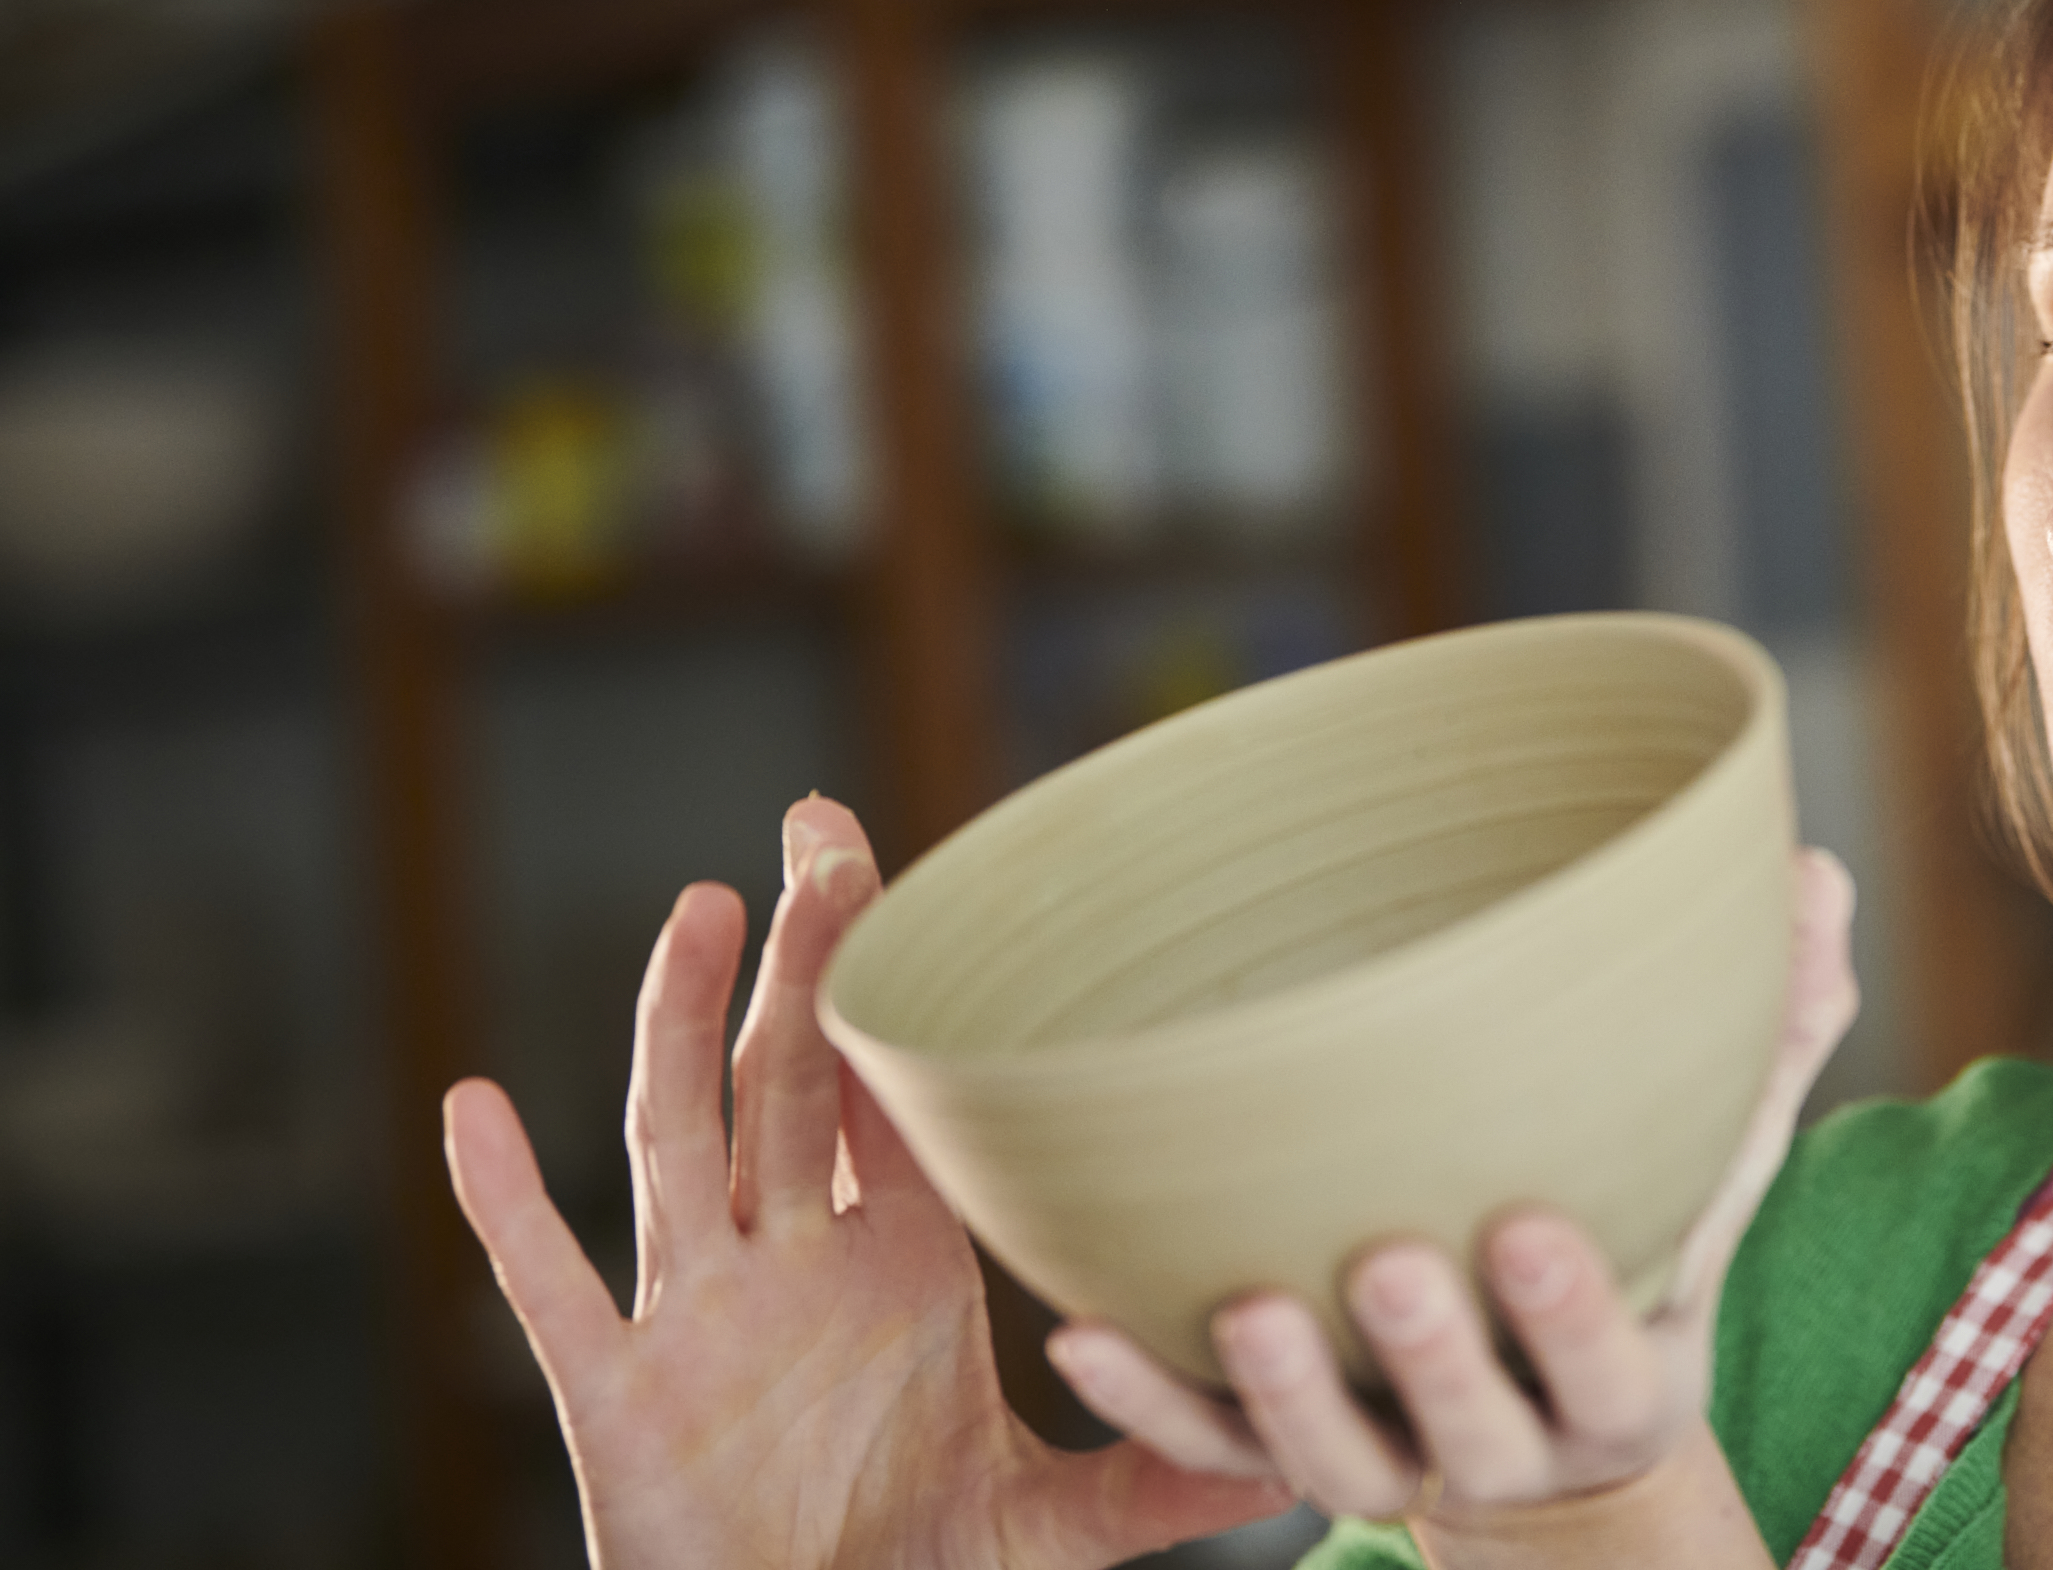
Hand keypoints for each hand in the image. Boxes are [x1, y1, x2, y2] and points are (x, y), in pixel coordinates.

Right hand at [443, 796, 1293, 1569]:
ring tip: (703, 908)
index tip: (898, 878)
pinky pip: (544, 1282)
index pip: (892, 1098)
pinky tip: (473, 1108)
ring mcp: (692, 1317)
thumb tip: (1302, 1459)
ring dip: (680, 1024)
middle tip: (821, 830)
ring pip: (677, 1137)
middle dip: (799, 957)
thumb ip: (1153, 1482)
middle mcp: (789, 1268)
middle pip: (785, 1078)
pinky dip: (503, 1199)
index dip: (892, 993)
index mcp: (895, 1269)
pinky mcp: (613, 1393)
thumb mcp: (1048, 1531)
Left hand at [1048, 848, 1861, 1568]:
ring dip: (1280, 1397)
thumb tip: (1822, 873)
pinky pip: (1204, 1458)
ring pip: (1335, 1463)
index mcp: (1622, 1383)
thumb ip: (1769, 1038)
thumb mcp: (1713, 1167)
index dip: (1572, 1318)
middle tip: (1387, 1265)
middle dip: (1431, 1358)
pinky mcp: (1289, 1460)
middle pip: (1467, 1430)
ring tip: (1242, 1307)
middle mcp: (1509, 1445)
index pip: (1606, 1366)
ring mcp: (1394, 1461)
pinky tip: (1079, 1325)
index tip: (1533, 1228)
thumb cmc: (1637, 1246)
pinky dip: (1145, 1403)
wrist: (1556, 1435)